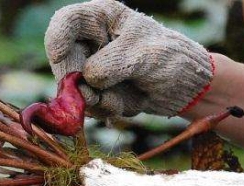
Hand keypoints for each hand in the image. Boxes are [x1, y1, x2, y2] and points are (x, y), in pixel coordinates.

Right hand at [45, 0, 213, 118]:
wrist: (186, 88)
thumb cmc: (171, 59)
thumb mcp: (145, 56)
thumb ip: (113, 64)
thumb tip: (86, 80)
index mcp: (102, 19)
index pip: (67, 21)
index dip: (56, 38)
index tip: (58, 56)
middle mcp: (93, 42)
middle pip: (64, 60)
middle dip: (75, 81)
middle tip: (92, 96)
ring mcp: (93, 68)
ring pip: (74, 88)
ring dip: (94, 100)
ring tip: (119, 100)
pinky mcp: (97, 92)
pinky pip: (88, 104)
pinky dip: (105, 108)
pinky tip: (124, 104)